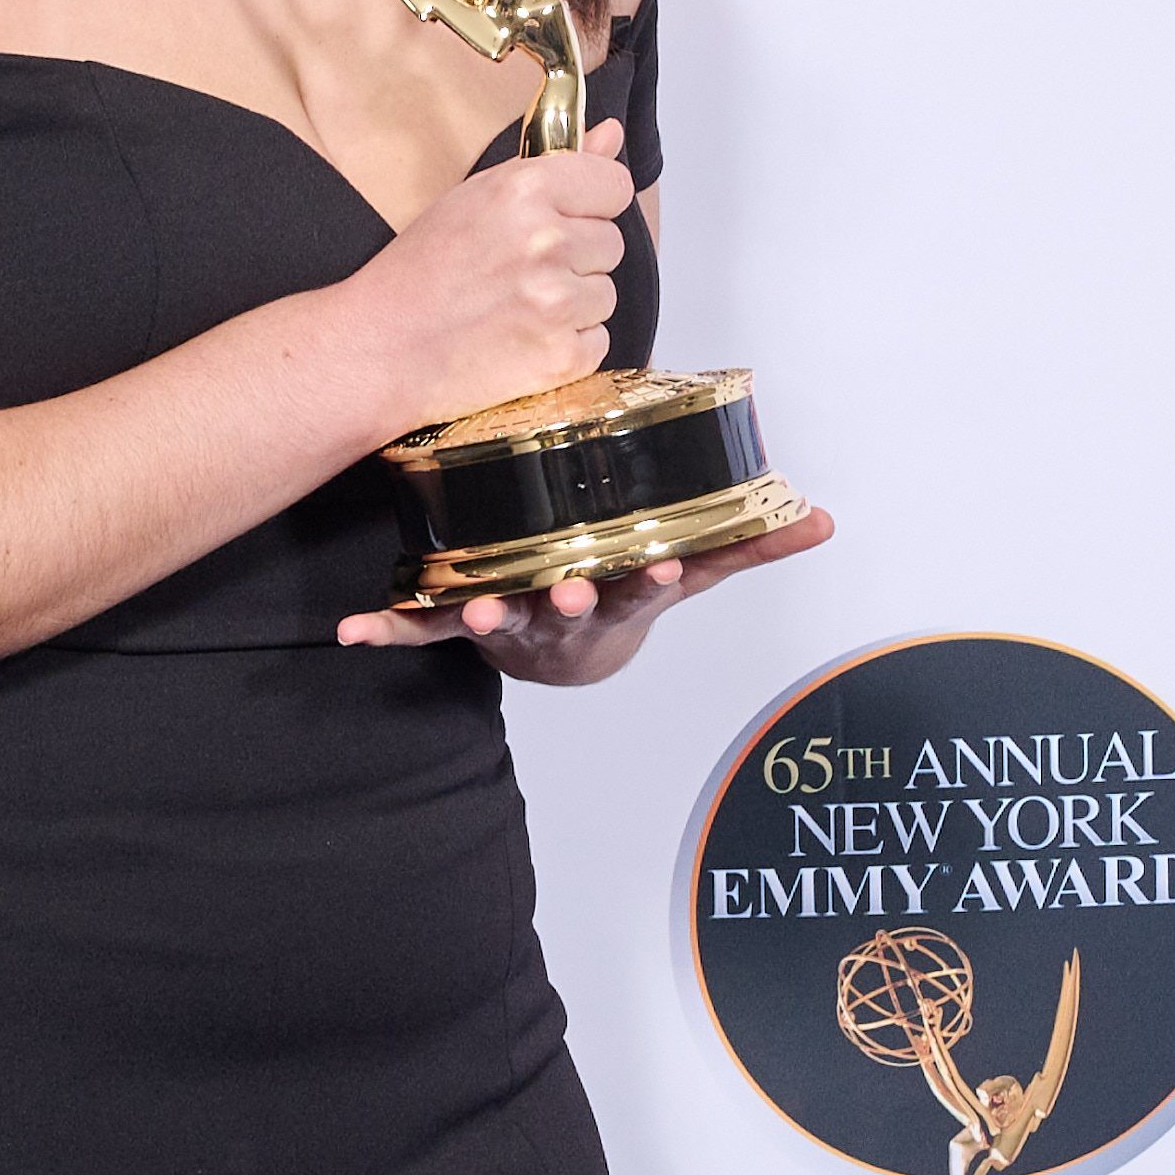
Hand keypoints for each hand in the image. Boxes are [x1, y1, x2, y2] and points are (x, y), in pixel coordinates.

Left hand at [336, 505, 836, 677]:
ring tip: (471, 604)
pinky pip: (422, 631)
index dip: (648, 579)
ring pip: (498, 620)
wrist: (568, 654)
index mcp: (619, 596)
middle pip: (569, 609)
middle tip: (568, 588)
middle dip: (567, 600)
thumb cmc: (626, 590)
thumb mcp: (691, 574)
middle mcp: (565, 615)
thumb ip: (749, 546)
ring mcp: (512, 622)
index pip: (643, 588)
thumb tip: (823, 520)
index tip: (653, 566)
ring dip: (483, 615)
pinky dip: (386, 630)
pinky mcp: (460, 626)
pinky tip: (351, 631)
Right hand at [345, 118, 634, 436]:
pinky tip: (522, 339)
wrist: (381, 348)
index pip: (615, 184)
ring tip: (516, 306)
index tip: (566, 218)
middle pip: (611, 241)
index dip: (591, 203)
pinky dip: (567, 345)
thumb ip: (555, 165)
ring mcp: (557, 302)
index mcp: (525, 190)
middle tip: (520, 271)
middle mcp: (546, 241)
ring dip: (573, 303)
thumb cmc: (419, 272)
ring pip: (605, 293)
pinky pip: (597, 340)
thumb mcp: (477, 197)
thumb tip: (611, 135)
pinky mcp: (562, 356)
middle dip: (577, 256)